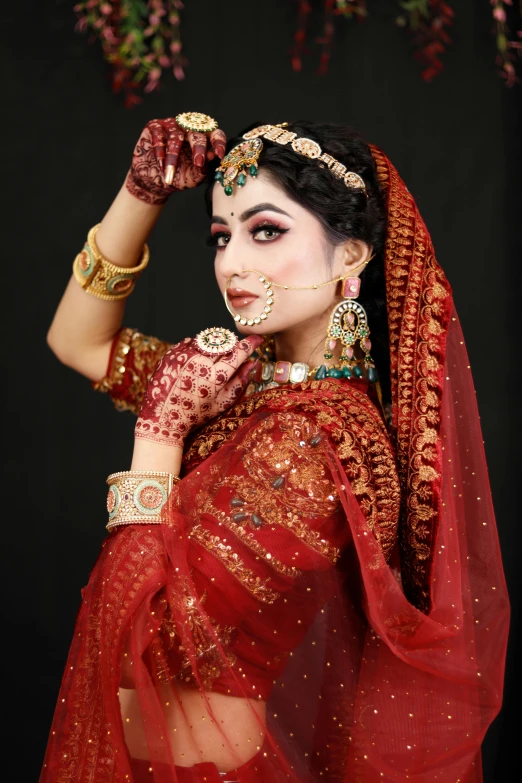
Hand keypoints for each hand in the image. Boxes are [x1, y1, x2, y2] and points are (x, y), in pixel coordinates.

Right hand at [125, 117, 225, 205]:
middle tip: (198, 163)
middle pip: (196, 132)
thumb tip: (213, 156)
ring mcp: (171, 126)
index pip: (215, 134)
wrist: (154, 182)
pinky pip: (159, 136)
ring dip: (173, 156)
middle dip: (198, 148)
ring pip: (176, 136)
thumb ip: (204, 169)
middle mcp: (188, 128)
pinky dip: (160, 151)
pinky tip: (160, 164)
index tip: (219, 154)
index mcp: (202, 139)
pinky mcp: (154, 127)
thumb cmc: (177, 177)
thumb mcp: (193, 177)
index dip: (218, 142)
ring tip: (170, 173)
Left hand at [135, 335, 262, 448]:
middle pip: (224, 344)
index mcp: (215, 377)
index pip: (238, 353)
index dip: (250, 344)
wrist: (162, 417)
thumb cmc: (196, 414)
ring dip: (215, 347)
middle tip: (233, 355)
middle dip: (232, 347)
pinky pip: (192, 342)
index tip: (258, 339)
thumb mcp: (222, 403)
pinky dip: (199, 347)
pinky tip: (197, 361)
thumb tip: (253, 362)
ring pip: (208, 341)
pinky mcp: (173, 352)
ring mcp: (184, 355)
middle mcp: (200, 362)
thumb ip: (240, 382)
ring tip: (211, 362)